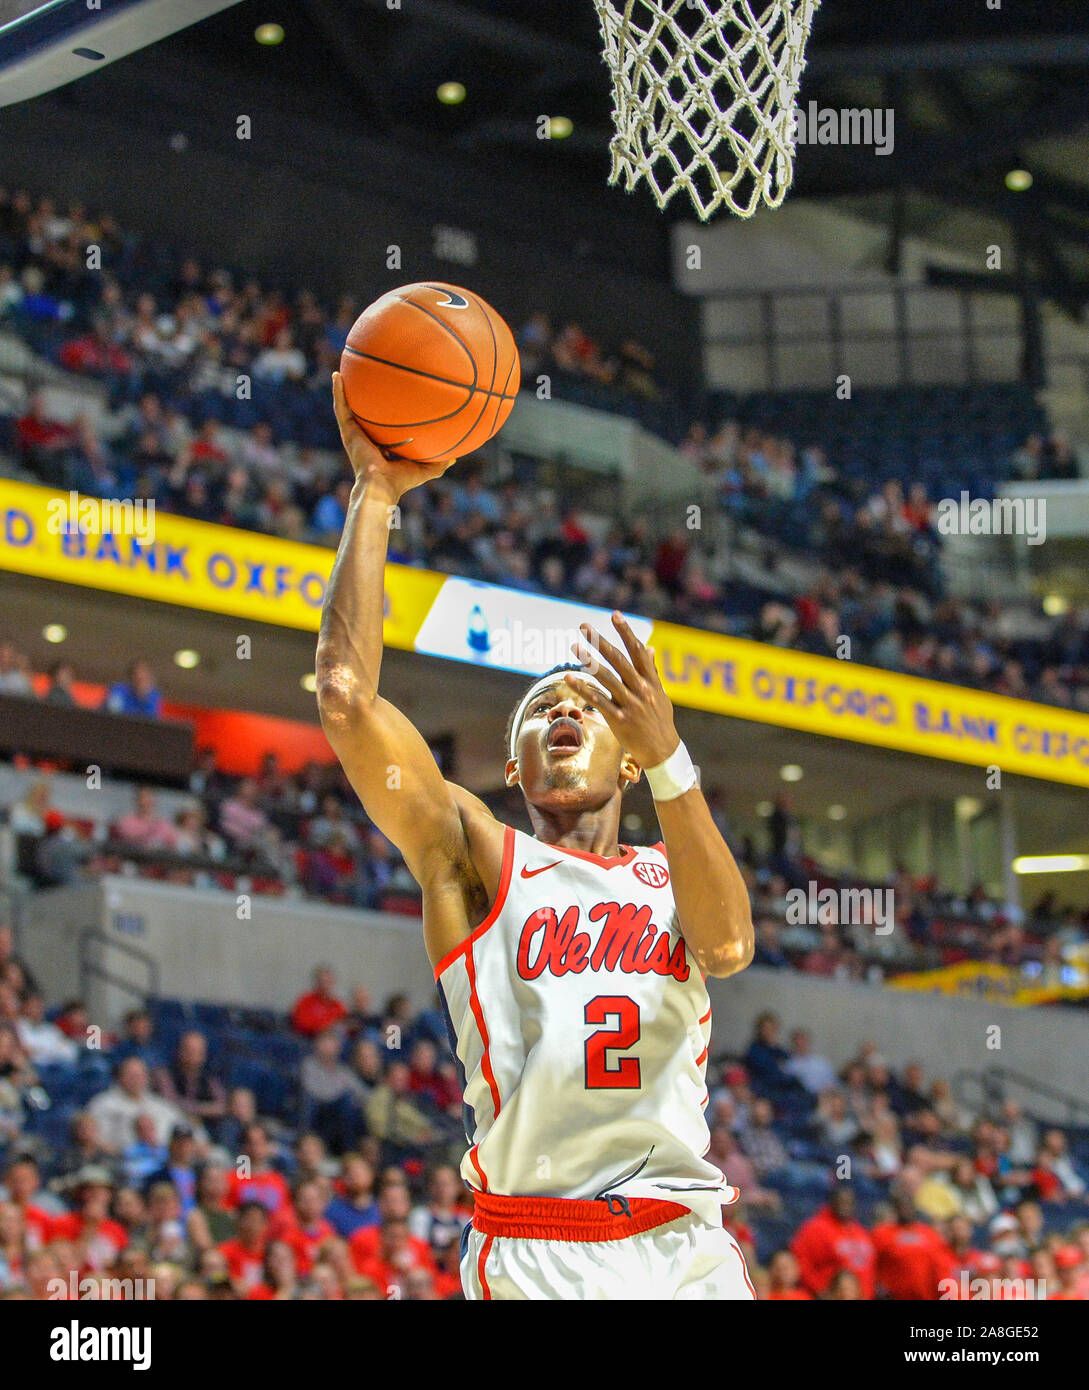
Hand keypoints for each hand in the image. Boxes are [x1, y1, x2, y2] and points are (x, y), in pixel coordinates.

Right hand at [332, 372, 455, 499]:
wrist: (381, 486)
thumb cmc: (401, 481)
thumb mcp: (424, 469)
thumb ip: (439, 462)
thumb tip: (456, 458)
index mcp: (381, 445)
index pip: (382, 427)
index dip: (385, 414)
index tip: (390, 397)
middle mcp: (366, 438)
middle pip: (364, 414)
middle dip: (363, 398)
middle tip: (366, 378)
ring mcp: (354, 434)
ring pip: (348, 407)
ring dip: (344, 389)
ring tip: (341, 370)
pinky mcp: (348, 432)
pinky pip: (341, 408)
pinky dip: (337, 392)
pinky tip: (336, 375)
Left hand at [568, 611, 678, 768]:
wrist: (663, 752)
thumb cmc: (660, 721)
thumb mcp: (661, 695)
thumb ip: (652, 672)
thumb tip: (649, 648)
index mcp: (651, 681)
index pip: (638, 651)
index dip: (626, 632)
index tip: (615, 615)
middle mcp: (641, 690)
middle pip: (619, 660)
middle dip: (601, 641)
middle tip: (584, 626)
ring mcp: (630, 704)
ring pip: (606, 678)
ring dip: (589, 661)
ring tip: (574, 646)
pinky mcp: (619, 719)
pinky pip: (598, 700)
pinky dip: (583, 688)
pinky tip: (569, 677)